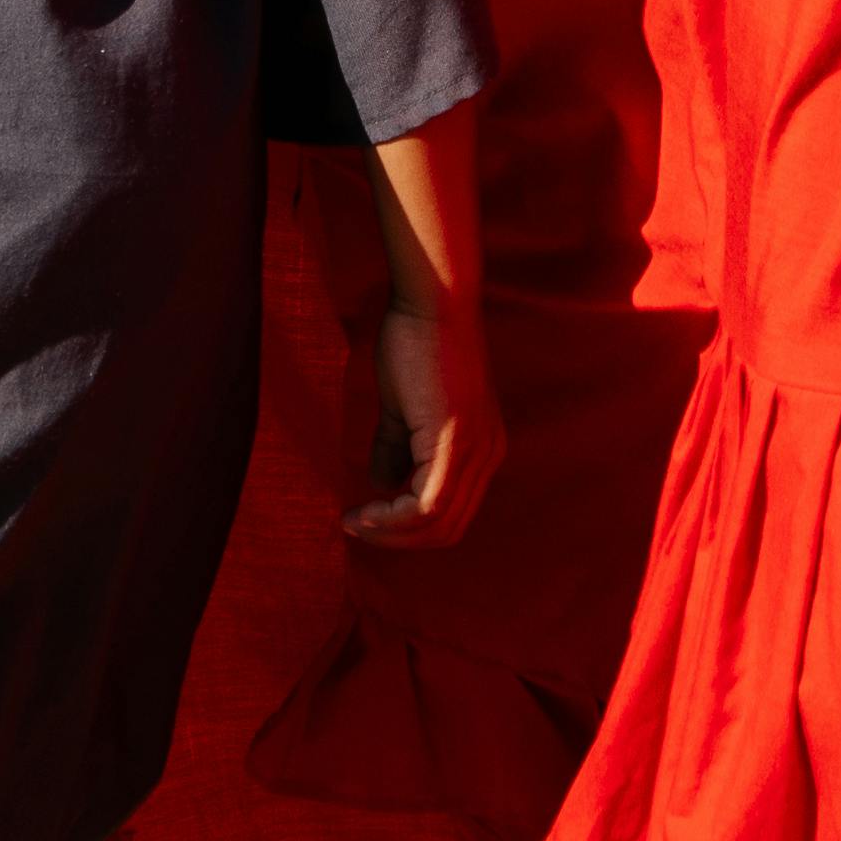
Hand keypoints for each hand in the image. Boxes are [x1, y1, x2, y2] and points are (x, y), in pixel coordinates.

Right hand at [342, 292, 501, 548]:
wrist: (432, 300)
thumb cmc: (417, 341)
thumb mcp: (403, 407)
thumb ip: (396, 446)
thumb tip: (381, 483)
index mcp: (481, 449)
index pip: (451, 514)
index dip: (407, 528)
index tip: (363, 520)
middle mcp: (487, 456)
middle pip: (448, 529)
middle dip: (398, 540)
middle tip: (355, 528)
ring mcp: (475, 450)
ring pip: (437, 524)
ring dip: (391, 533)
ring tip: (353, 522)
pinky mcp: (455, 441)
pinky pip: (428, 505)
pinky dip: (394, 518)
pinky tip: (365, 511)